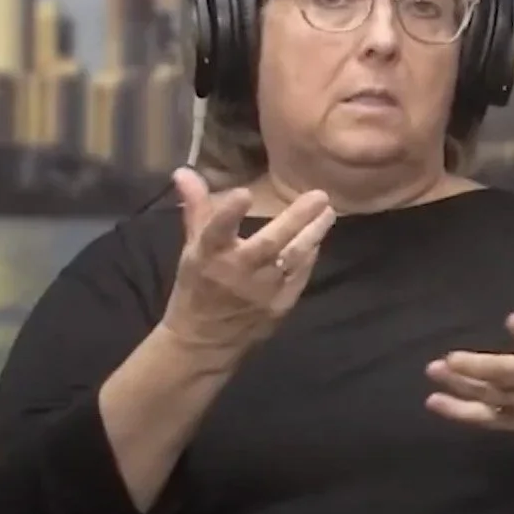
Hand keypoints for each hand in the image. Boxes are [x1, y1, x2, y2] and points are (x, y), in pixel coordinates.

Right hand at [157, 168, 336, 354]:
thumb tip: (185, 171)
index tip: (244, 194)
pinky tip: (317, 240)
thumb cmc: (196, 288)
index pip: (216, 231)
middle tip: (320, 196)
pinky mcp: (279, 306)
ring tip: (328, 213)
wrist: (204, 342)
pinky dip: (309, 257)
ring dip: (313, 234)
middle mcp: (236, 273)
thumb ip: (196, 208)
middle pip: (269, 243)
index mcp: (207, 257)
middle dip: (295, 219)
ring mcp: (261, 292)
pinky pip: (299, 276)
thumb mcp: (191, 248)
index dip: (229, 213)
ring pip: (293, 258)